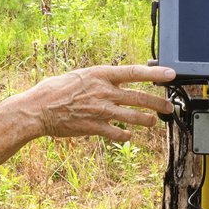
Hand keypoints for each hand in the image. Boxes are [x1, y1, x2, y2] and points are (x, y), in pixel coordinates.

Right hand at [10, 65, 175, 141]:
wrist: (38, 109)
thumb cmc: (54, 90)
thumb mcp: (79, 75)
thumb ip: (98, 78)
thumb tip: (112, 79)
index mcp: (100, 74)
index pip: (134, 72)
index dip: (155, 73)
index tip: (170, 74)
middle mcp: (104, 91)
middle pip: (139, 97)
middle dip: (158, 102)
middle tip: (169, 105)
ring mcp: (101, 110)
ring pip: (133, 117)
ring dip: (147, 120)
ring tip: (154, 122)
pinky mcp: (95, 127)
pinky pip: (117, 133)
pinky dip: (124, 136)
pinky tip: (127, 136)